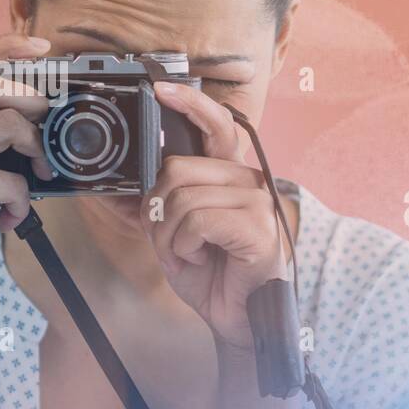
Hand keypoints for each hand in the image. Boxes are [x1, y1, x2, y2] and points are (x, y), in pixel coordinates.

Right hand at [0, 33, 56, 297]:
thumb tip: (35, 98)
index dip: (5, 46)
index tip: (43, 48)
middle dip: (36, 101)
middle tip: (50, 127)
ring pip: (8, 121)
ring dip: (36, 148)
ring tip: (38, 173)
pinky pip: (14, 178)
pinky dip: (24, 199)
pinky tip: (11, 216)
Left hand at [142, 81, 288, 349]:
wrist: (238, 320)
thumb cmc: (213, 275)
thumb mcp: (178, 231)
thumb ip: (168, 198)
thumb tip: (150, 176)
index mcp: (233, 178)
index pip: (217, 126)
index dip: (190, 103)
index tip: (162, 87)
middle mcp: (250, 183)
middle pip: (178, 169)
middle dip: (159, 212)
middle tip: (174, 241)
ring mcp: (257, 203)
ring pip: (181, 199)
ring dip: (170, 237)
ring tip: (190, 255)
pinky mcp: (258, 228)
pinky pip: (196, 222)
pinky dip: (185, 247)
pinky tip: (202, 260)